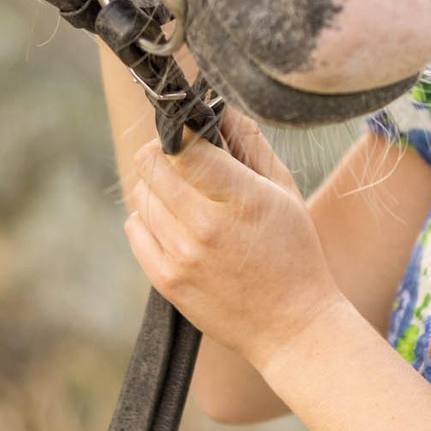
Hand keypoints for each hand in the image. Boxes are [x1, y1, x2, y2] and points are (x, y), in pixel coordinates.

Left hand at [124, 111, 342, 364]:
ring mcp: (181, 255)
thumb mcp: (284, 191)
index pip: (183, 144)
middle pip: (152, 164)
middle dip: (163, 151)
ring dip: (158, 185)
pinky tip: (175, 222)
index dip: (181, 129)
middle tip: (182, 154)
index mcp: (240, 197)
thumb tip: (220, 107)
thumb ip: (251, 144)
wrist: (291, 324)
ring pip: (141, 194)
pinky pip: (135, 227)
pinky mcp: (165, 280)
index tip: (188, 127)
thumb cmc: (294, 251)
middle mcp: (204, 225)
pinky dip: (148, 217)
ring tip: (187, 194)